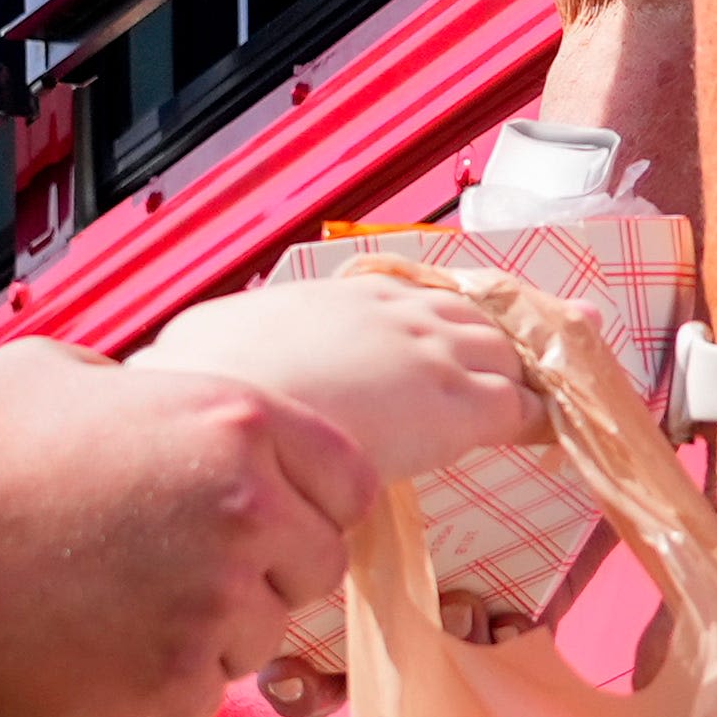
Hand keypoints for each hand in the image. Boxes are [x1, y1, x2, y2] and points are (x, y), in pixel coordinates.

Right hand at [0, 338, 379, 716]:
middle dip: (264, 576)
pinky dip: (160, 691)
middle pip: (317, 568)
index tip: (265, 523)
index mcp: (238, 422)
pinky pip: (204, 698)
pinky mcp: (169, 679)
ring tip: (124, 614)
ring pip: (263, 639)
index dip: (308, 505)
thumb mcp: (71, 373)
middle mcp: (245, 510)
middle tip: (185, 577)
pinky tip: (98, 658)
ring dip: (211, 636)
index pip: (349, 480)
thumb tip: (167, 410)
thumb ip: (153, 395)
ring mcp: (213, 601)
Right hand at [139, 266, 543, 492]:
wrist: (237, 420)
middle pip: (472, 313)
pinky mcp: (460, 410)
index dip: (445, 307)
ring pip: (505, 353)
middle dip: (508, 325)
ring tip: (569, 367)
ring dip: (530, 365)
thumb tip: (146, 360)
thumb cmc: (204, 388)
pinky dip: (540, 414)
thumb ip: (195, 349)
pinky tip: (554, 424)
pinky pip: (520, 407)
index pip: (413, 292)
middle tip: (556, 328)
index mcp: (340, 294)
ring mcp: (433, 356)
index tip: (462, 315)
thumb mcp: (191, 348)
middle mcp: (397, 313)